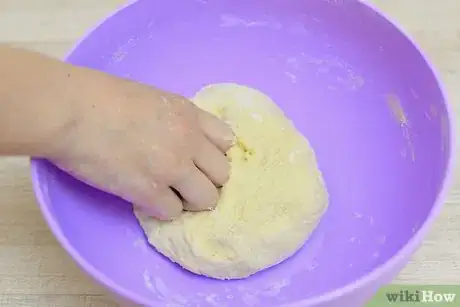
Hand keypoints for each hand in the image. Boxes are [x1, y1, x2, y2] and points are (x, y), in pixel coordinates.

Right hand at [50, 71, 233, 219]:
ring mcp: (172, 169)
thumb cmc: (103, 96)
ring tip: (170, 195)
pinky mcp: (149, 192)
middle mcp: (190, 143)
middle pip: (223, 175)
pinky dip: (162, 210)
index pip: (228, 142)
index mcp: (190, 115)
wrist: (72, 111)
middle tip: (187, 182)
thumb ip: (177, 119)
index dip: (216, 154)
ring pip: (207, 199)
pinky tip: (146, 200)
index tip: (202, 160)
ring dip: (191, 200)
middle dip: (208, 180)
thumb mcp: (154, 97)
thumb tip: (182, 139)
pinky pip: (173, 213)